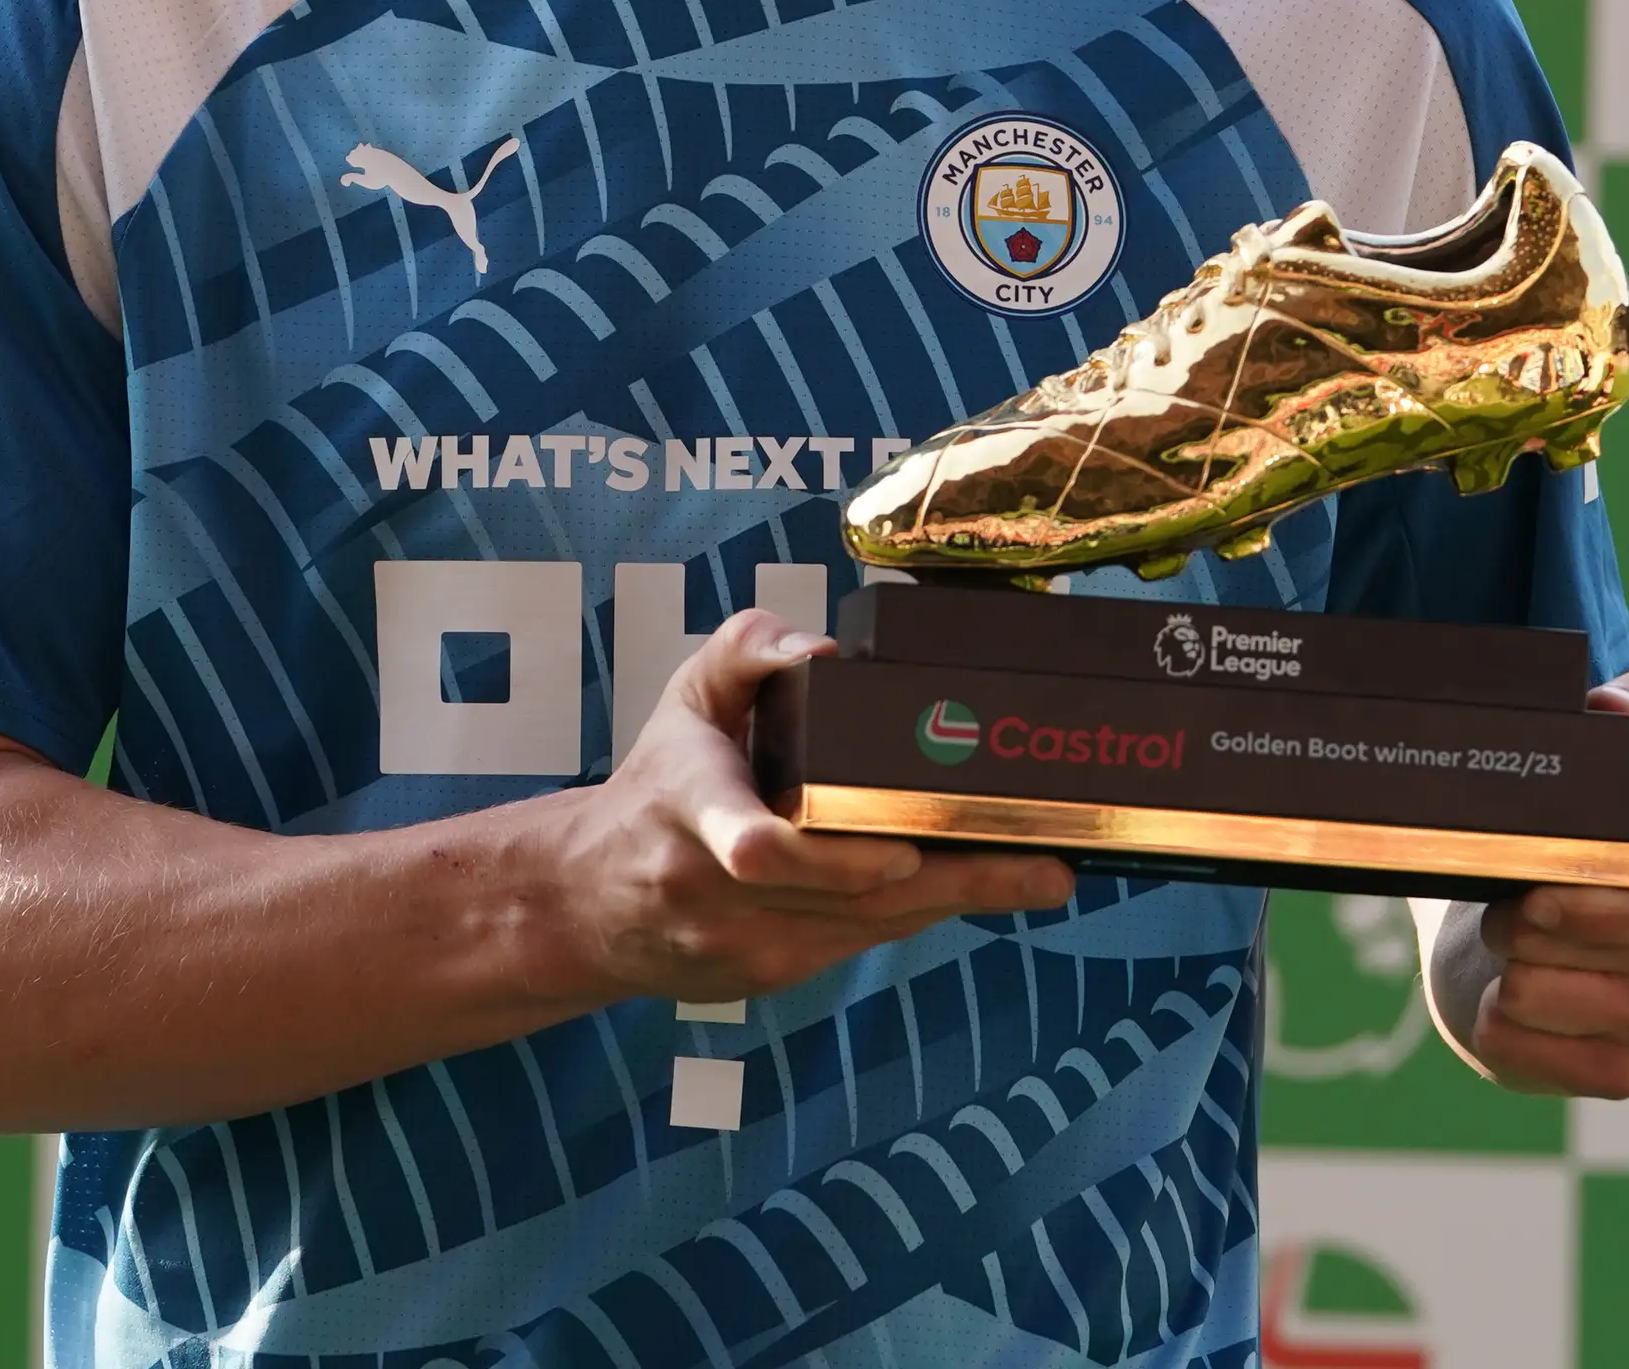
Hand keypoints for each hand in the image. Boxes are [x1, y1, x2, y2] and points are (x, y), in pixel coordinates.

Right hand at [537, 609, 1071, 1005]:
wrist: (586, 901)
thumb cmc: (655, 785)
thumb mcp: (683, 699)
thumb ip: (745, 652)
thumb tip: (825, 653)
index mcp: (692, 806)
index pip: (752, 847)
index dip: (834, 857)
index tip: (904, 851)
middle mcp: (716, 888)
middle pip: (850, 895)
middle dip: (954, 881)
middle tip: (1042, 863)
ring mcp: (743, 943)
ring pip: (868, 927)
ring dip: (957, 901)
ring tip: (1041, 873)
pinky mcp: (767, 975)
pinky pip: (860, 942)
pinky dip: (916, 913)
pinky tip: (973, 887)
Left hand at [1456, 671, 1628, 1097]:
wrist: (1544, 908)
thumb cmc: (1577, 829)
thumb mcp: (1599, 770)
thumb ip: (1620, 719)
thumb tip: (1609, 701)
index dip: (1602, 913)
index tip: (1533, 897)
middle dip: (1554, 951)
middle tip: (1500, 918)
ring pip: (1622, 1038)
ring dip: (1537, 996)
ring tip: (1501, 957)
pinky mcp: (1628, 1069)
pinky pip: (1590, 1078)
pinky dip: (1526, 1047)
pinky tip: (1495, 1010)